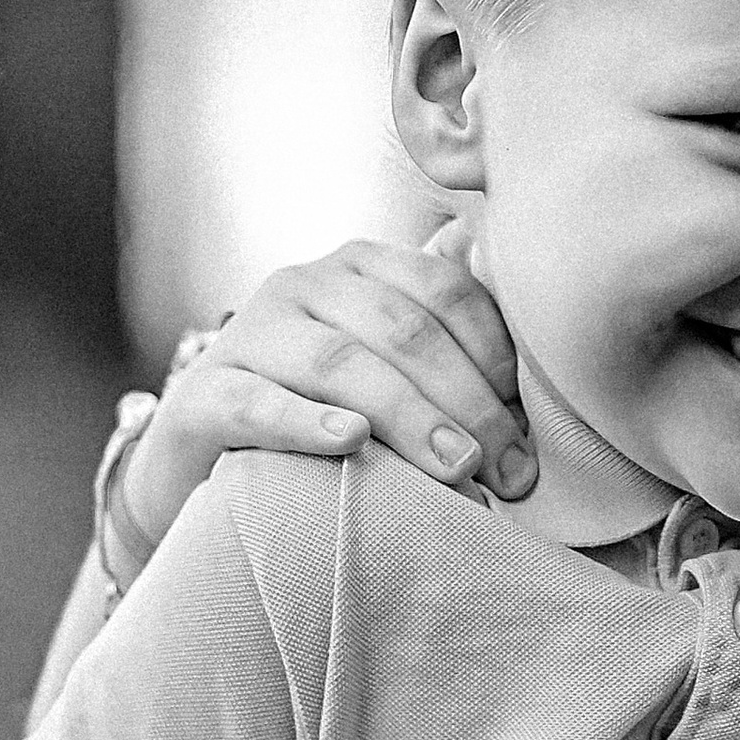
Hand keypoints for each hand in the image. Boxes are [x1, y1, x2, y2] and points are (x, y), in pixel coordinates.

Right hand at [127, 227, 531, 548]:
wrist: (204, 464)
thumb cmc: (320, 417)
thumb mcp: (387, 377)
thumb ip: (449, 356)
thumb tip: (536, 368)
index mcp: (361, 268)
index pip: (445, 291)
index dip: (497, 357)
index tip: (530, 432)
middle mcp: (303, 284)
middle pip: (403, 330)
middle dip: (468, 402)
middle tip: (509, 471)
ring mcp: (249, 334)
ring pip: (340, 364)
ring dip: (410, 417)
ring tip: (458, 468)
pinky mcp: (202, 394)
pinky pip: (258, 403)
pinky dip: (307, 423)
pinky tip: (350, 442)